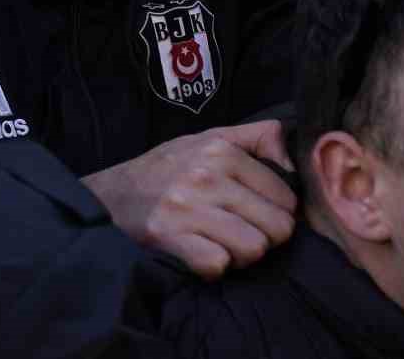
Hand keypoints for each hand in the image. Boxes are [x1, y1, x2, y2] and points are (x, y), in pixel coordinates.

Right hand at [81, 120, 296, 278]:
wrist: (111, 193)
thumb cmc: (168, 168)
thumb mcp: (210, 137)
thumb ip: (258, 137)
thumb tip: (293, 162)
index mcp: (221, 150)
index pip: (285, 197)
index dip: (278, 211)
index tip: (259, 214)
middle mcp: (206, 176)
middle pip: (277, 227)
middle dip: (266, 236)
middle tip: (245, 232)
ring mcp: (186, 207)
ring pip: (253, 248)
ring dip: (242, 254)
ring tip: (225, 243)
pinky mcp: (167, 236)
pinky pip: (217, 264)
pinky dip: (214, 265)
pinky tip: (203, 253)